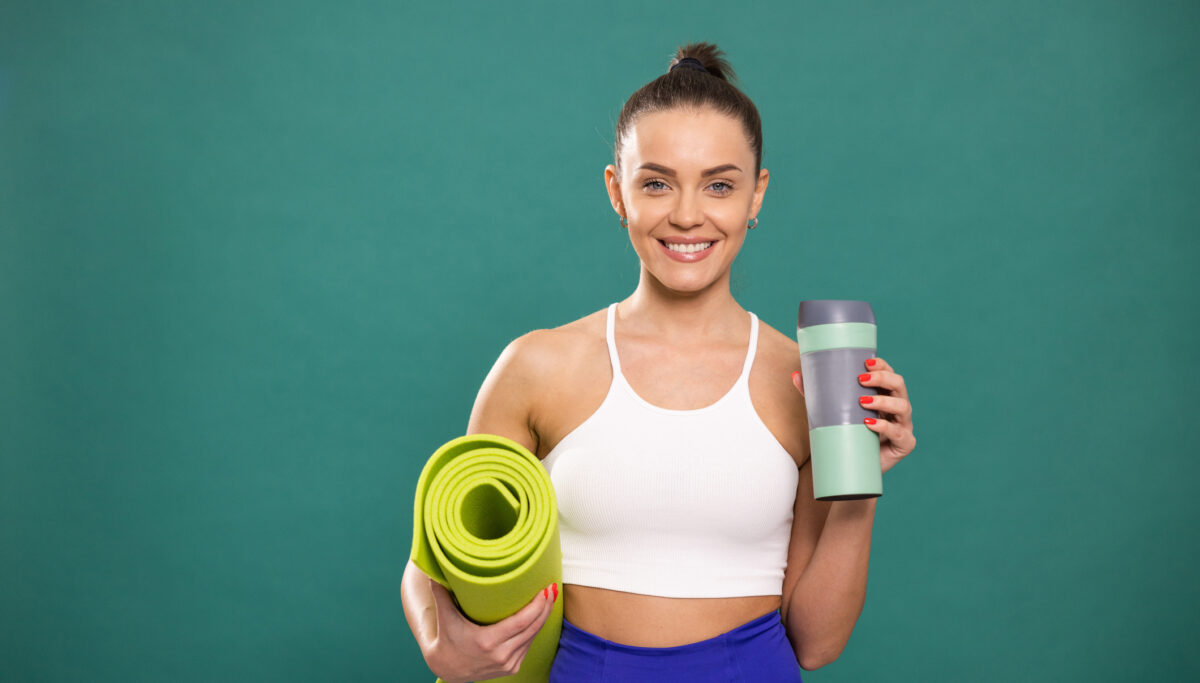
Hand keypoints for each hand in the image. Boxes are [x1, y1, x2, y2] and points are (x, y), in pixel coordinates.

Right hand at [425, 578, 556, 682]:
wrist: (447, 668)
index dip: (537, 606)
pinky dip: (535, 630)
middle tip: (552, 588)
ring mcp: (508, 664)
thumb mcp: (444, 616)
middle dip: (545, 608)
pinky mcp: (512, 668)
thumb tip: (432, 569)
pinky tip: (540, 616)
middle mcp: (500, 655)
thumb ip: (441, 592)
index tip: (545, 590)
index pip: (521, 622)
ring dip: (543, 618)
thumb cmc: (447, 638)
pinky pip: (528, 646)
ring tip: (549, 598)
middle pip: (532, 628)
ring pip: (533, 637)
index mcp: (487, 642)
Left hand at [792, 357, 915, 474]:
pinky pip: (900, 434)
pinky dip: (886, 427)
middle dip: (882, 378)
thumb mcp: (830, 412)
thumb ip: (815, 395)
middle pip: (899, 385)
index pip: (889, 373)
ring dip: (884, 401)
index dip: (882, 365)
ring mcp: (903, 425)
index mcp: (885, 394)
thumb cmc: (845, 434)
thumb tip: (795, 375)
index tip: (866, 361)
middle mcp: (898, 407)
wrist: (852, 468)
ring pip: (903, 407)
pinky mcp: (905, 444)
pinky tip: (870, 423)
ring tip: (863, 401)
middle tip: (861, 379)